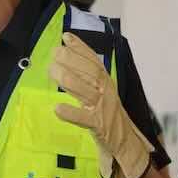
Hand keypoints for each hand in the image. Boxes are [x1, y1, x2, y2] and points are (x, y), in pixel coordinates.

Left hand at [49, 32, 153, 177]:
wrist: (125, 141)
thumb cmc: (107, 113)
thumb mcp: (100, 90)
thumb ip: (84, 74)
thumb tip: (66, 51)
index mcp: (105, 81)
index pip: (94, 61)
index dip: (81, 47)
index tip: (66, 36)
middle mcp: (105, 91)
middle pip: (90, 72)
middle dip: (72, 59)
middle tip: (55, 52)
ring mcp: (102, 108)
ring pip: (86, 91)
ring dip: (68, 79)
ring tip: (52, 71)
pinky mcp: (99, 126)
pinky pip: (84, 119)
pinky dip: (71, 113)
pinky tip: (57, 108)